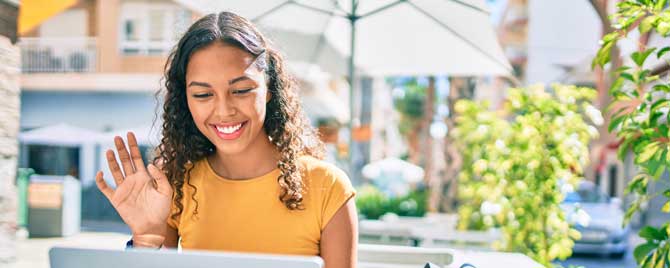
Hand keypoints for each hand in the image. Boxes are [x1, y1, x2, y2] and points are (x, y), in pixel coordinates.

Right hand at [96, 132, 172, 247]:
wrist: (152, 226)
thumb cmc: (161, 209)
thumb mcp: (166, 191)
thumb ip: (160, 176)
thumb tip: (149, 164)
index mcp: (144, 177)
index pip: (137, 158)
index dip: (133, 146)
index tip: (129, 134)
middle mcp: (132, 180)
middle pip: (125, 161)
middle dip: (121, 149)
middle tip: (117, 137)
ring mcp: (123, 189)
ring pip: (115, 171)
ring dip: (112, 161)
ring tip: (110, 150)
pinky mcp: (116, 199)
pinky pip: (106, 188)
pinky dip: (101, 181)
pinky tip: (100, 173)